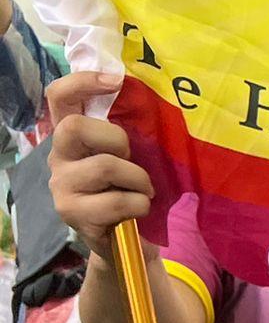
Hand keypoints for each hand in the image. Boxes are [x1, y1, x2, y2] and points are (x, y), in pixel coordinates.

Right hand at [48, 70, 149, 259]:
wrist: (125, 241)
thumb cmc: (130, 190)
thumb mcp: (129, 157)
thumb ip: (129, 134)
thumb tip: (156, 103)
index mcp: (71, 136)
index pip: (59, 97)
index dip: (82, 82)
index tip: (115, 81)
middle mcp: (58, 157)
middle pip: (75, 127)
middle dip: (116, 139)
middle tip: (132, 158)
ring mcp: (61, 186)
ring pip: (104, 166)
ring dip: (138, 179)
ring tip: (144, 191)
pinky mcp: (73, 214)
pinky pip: (116, 201)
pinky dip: (139, 204)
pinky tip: (139, 210)